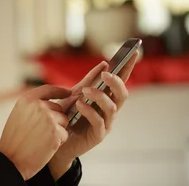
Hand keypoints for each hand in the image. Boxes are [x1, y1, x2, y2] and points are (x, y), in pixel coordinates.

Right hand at [0, 85, 71, 180]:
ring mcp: (48, 118)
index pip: (48, 89)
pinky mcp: (55, 132)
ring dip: (58, 130)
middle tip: (41, 133)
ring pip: (64, 121)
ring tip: (42, 139)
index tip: (68, 92)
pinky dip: (58, 142)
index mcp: (27, 99)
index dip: (60, 90)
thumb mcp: (19, 115)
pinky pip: (65, 134)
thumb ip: (33, 106)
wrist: (11, 160)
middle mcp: (38, 105)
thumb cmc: (14, 140)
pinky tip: (45, 146)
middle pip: (59, 108)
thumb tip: (51, 102)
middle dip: (56, 119)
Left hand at [48, 51, 139, 178]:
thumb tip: (104, 63)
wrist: (55, 137)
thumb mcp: (76, 93)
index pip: (120, 81)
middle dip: (116, 82)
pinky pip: (99, 122)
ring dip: (99, 96)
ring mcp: (106, 123)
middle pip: (122, 95)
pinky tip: (79, 104)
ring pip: (112, 108)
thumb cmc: (67, 115)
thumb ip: (90, 81)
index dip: (128, 67)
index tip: (133, 51)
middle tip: (105, 74)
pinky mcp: (98, 135)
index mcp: (106, 98)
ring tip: (85, 91)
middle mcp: (109, 110)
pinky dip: (90, 111)